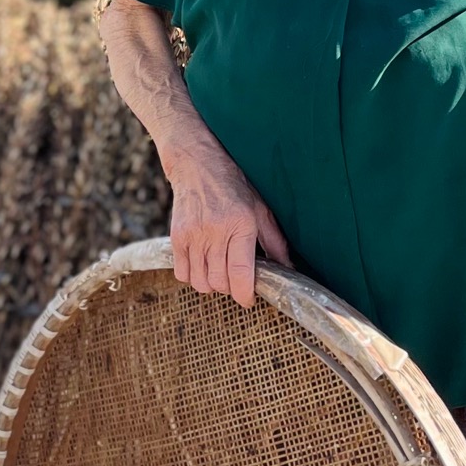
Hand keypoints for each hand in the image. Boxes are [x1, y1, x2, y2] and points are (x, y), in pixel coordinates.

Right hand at [164, 132, 289, 307]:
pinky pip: (182, 274)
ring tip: (219, 271)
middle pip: (220, 282)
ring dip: (211, 284)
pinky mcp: (177, 237)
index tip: (249, 299)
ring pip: (200, 282)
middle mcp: (214, 231)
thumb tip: (289, 269)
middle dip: (230, 288)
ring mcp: (192, 235)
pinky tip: (202, 265)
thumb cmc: (233, 187)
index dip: (245, 295)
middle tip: (236, 279)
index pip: (241, 273)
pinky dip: (193, 277)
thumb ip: (275, 243)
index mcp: (240, 224)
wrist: (197, 166)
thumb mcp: (260, 210)